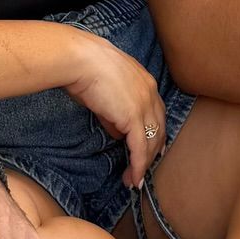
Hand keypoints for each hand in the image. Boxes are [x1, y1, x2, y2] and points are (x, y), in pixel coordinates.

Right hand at [64, 32, 167, 187]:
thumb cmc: (85, 68)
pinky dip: (138, 166)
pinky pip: (140, 148)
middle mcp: (151, 93)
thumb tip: (117, 133)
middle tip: (145, 168)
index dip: (156, 132)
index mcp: (145, 82)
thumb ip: (114, 112)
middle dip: (153, 151)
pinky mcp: (134, 117)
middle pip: (159, 129)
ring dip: (144, 163)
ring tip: (134, 179)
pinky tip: (133, 178)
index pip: (157, 112)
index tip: (153, 147)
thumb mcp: (105, 89)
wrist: (80, 59)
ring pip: (152, 142)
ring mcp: (144, 105)